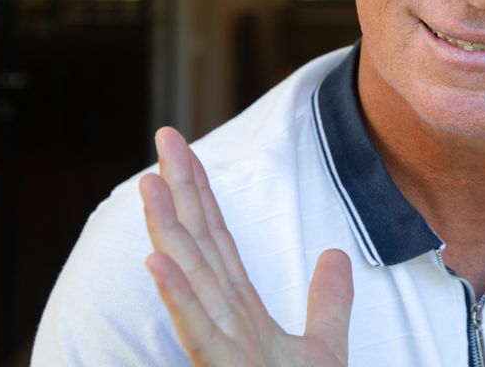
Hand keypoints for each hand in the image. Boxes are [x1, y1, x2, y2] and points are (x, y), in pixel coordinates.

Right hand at [140, 127, 353, 365]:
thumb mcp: (325, 347)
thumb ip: (329, 299)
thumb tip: (334, 252)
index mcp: (242, 310)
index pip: (218, 239)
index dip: (201, 191)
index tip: (183, 147)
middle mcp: (224, 321)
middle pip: (199, 244)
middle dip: (180, 191)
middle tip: (163, 137)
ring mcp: (222, 348)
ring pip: (190, 280)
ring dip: (169, 231)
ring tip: (150, 184)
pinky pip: (199, 332)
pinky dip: (178, 296)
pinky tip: (158, 261)